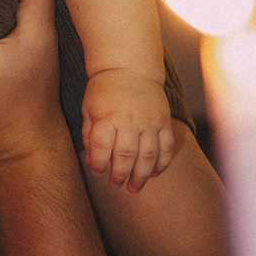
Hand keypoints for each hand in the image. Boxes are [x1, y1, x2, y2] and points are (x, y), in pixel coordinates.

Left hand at [82, 69, 178, 192]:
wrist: (130, 67)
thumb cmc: (105, 90)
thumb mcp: (89, 109)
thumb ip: (89, 135)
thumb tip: (91, 162)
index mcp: (106, 117)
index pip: (101, 147)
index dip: (99, 163)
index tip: (98, 171)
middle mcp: (129, 120)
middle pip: (126, 155)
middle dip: (120, 175)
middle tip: (116, 185)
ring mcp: (149, 121)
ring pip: (148, 156)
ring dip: (141, 176)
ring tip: (134, 188)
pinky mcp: (164, 121)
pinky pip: (166, 147)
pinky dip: (162, 163)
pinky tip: (155, 173)